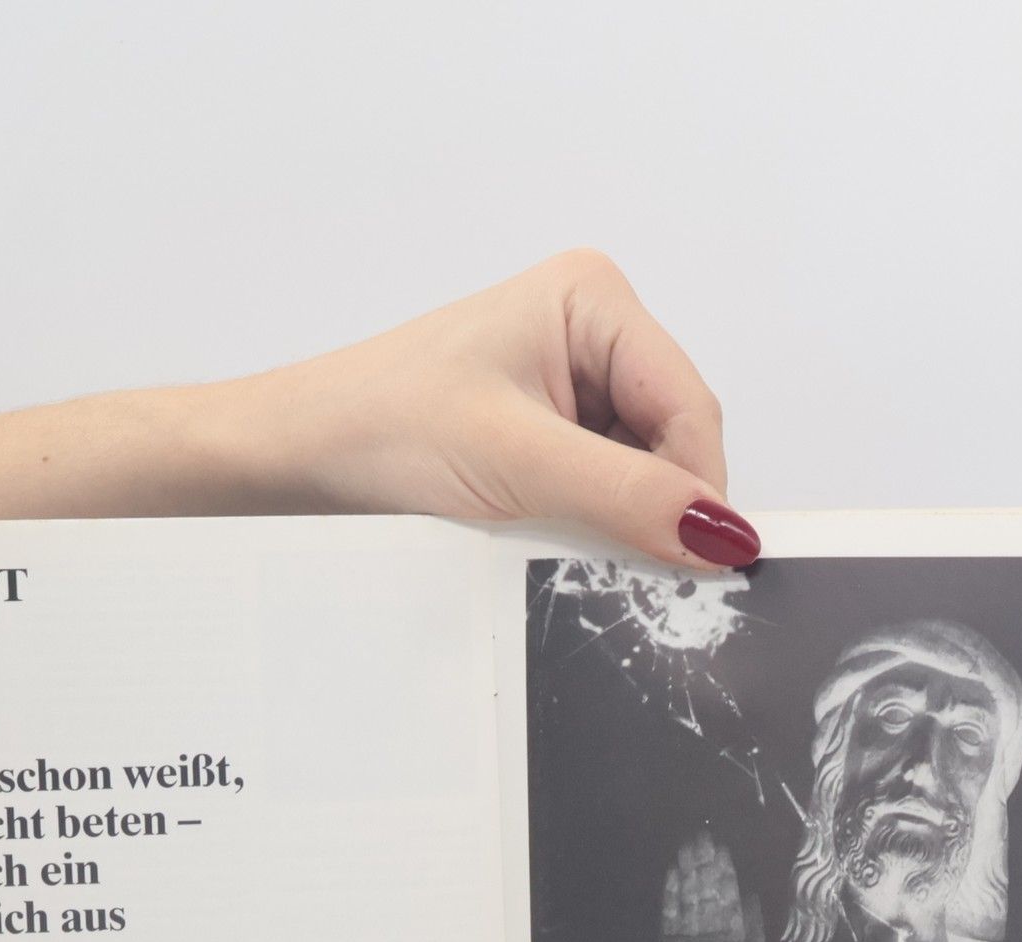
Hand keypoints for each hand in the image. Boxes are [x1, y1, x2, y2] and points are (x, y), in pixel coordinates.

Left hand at [253, 250, 752, 567]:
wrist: (299, 453)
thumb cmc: (380, 427)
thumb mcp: (518, 464)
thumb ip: (628, 497)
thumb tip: (722, 534)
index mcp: (593, 299)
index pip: (689, 405)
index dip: (699, 488)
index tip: (703, 563)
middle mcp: (591, 329)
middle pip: (673, 438)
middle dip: (656, 502)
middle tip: (624, 562)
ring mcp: (570, 379)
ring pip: (641, 469)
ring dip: (619, 516)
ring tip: (554, 532)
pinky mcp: (546, 427)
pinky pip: (602, 484)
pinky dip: (590, 519)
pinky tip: (545, 530)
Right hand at [660, 830, 763, 941]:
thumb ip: (752, 933)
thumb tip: (752, 896)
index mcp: (731, 941)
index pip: (726, 900)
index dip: (723, 874)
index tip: (721, 849)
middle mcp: (708, 938)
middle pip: (704, 896)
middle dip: (702, 867)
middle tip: (700, 837)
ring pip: (686, 903)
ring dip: (685, 876)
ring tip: (685, 848)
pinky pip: (668, 921)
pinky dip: (669, 899)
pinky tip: (670, 877)